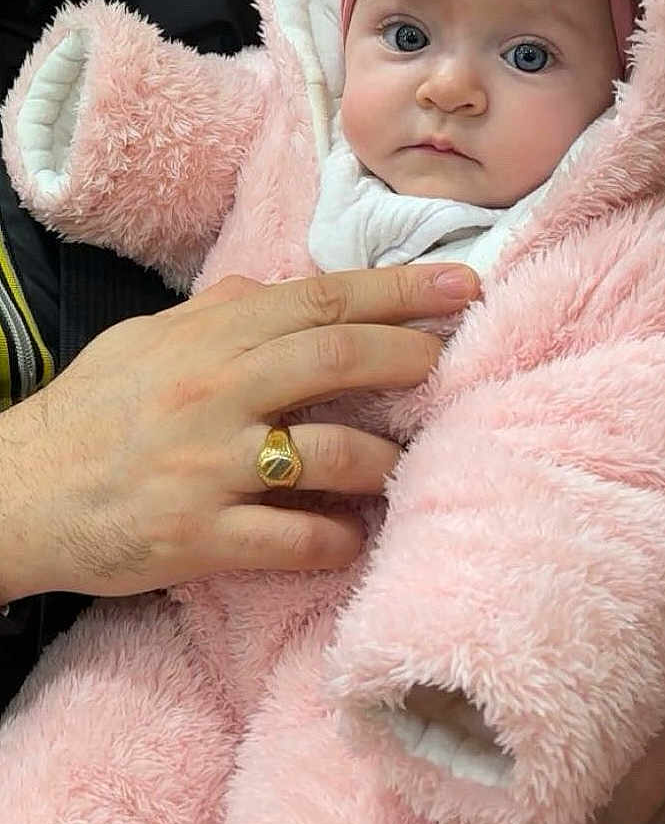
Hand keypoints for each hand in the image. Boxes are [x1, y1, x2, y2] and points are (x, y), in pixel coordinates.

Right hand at [0, 265, 477, 600]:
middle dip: (413, 356)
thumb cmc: (90, 413)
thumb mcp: (147, 340)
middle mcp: (216, 390)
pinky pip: (295, 540)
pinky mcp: (199, 536)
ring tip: (405, 466)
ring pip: (332, 454)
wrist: (18, 492)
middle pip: (339, 358)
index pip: (322, 299)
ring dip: (385, 460)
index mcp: (208, 337)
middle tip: (453, 364)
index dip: (400, 290)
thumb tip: (272, 286)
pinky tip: (354, 538)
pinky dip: (339, 540)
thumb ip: (216, 312)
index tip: (461, 284)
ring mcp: (210, 465)